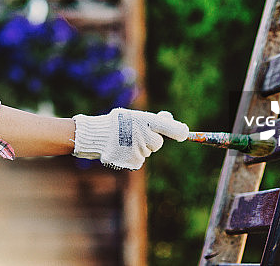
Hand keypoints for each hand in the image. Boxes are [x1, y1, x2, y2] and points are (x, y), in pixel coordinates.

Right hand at [72, 108, 188, 169]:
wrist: (95, 136)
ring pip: (147, 152)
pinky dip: (132, 157)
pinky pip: (139, 160)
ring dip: (139, 148)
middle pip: (157, 143)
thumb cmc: (115, 123)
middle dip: (150, 140)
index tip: (184, 133)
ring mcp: (141, 151)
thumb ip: (152, 119)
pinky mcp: (134, 162)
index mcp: (147, 122)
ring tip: (123, 141)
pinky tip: (121, 150)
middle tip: (135, 134)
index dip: (179, 131)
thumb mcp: (133, 116)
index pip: (173, 129)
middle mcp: (146, 137)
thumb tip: (168, 117)